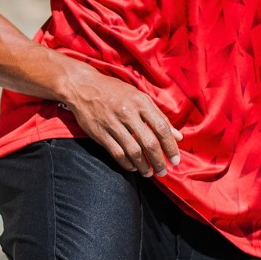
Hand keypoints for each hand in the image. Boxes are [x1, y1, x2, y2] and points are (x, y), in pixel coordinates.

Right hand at [60, 66, 181, 177]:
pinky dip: (127, 164)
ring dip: (143, 166)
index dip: (170, 146)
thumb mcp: (139, 97)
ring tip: (149, 173)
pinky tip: (133, 167)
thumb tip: (178, 136)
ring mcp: (112, 124)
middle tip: (163, 171)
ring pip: (133, 151)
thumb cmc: (115, 91)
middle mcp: (127, 113)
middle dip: (158, 161)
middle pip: (148, 143)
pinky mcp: (100, 133)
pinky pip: (117, 153)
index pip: (161, 128)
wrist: (83, 86)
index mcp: (140, 102)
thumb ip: (159, 116)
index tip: (176, 160)